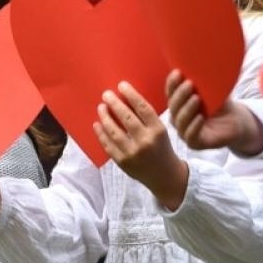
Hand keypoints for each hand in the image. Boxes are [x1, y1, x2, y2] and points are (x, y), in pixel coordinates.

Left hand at [96, 82, 186, 208]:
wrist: (165, 176)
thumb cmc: (162, 148)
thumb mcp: (161, 131)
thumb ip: (147, 118)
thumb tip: (125, 98)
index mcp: (158, 130)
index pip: (143, 108)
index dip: (131, 95)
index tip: (121, 85)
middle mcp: (146, 141)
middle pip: (127, 118)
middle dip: (114, 104)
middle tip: (106, 94)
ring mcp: (133, 153)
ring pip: (114, 131)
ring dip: (105, 117)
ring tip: (101, 107)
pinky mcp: (123, 162)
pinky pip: (108, 145)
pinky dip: (101, 133)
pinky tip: (97, 124)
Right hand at [166, 70, 262, 153]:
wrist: (237, 122)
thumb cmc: (221, 105)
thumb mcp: (212, 89)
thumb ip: (204, 78)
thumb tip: (201, 54)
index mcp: (178, 104)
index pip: (170, 93)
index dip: (172, 84)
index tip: (178, 72)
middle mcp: (178, 118)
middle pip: (173, 106)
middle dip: (179, 95)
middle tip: (189, 84)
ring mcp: (185, 132)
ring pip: (180, 121)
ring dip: (187, 109)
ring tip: (196, 98)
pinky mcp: (196, 143)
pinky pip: (190, 136)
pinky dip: (194, 126)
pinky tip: (200, 117)